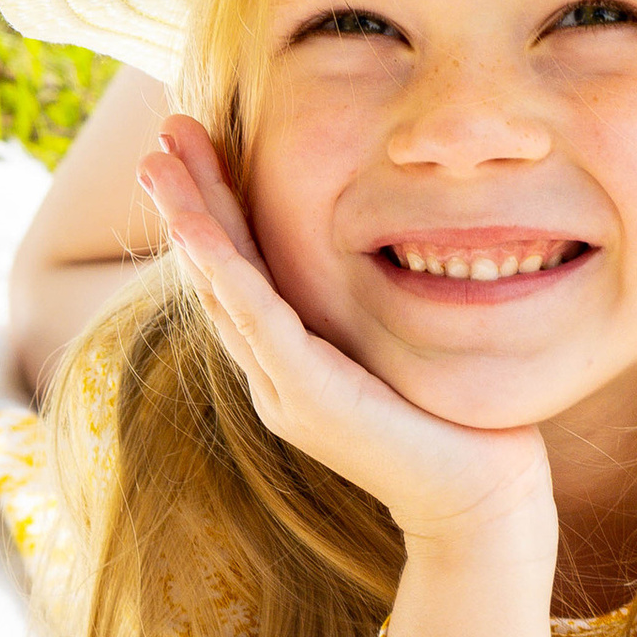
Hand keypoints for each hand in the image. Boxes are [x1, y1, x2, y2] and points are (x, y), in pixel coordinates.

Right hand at [136, 115, 552, 551]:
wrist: (478, 503)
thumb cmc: (457, 429)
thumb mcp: (400, 356)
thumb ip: (371, 318)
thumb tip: (388, 255)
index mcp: (291, 365)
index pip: (242, 274)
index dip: (217, 209)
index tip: (199, 147)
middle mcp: (273, 377)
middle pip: (216, 275)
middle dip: (187, 200)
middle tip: (162, 134)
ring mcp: (283, 390)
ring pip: (221, 290)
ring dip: (188, 221)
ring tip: (158, 162)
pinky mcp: (309, 396)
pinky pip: (256, 320)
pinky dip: (224, 269)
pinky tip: (198, 228)